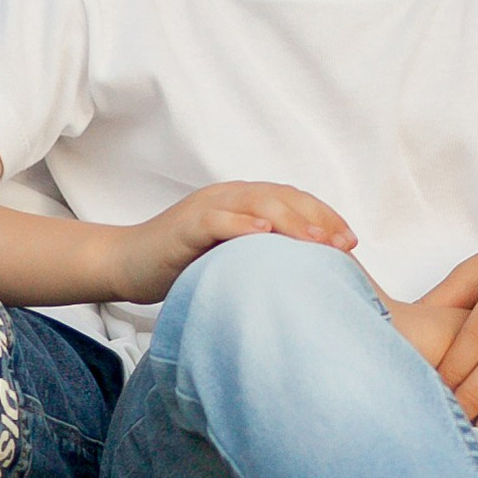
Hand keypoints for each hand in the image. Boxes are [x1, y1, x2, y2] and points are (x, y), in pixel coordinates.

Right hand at [106, 182, 354, 302]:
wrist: (126, 263)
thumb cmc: (178, 265)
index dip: (325, 218)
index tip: (351, 244)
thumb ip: (259, 257)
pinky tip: (263, 235)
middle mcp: (229, 197)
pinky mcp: (186, 224)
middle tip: (344, 246)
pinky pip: (218, 219)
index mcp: (243, 203)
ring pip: (257, 203)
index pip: (294, 202)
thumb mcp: (228, 259)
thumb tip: (301, 279)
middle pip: (283, 198)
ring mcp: (207, 207)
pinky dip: (241, 225)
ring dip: (290, 220)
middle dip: (318, 220)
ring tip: (316, 241)